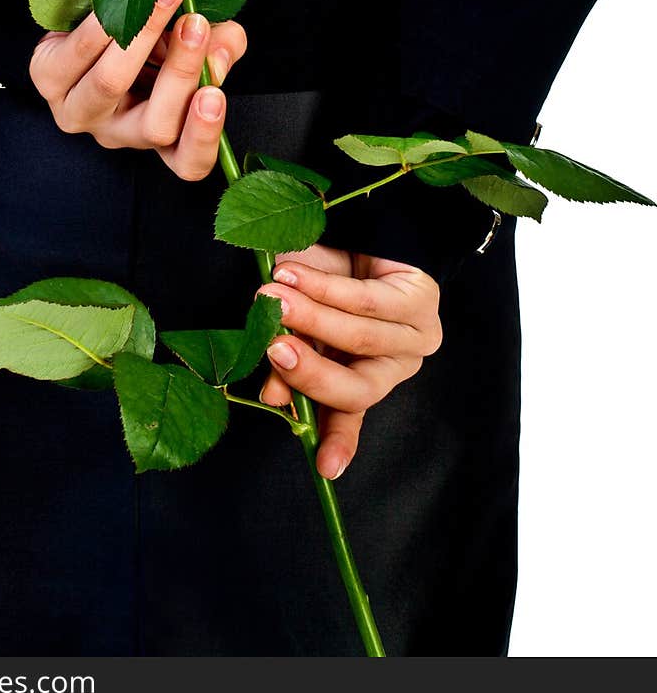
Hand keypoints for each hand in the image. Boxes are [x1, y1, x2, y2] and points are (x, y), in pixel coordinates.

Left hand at [28, 0, 246, 180]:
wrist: (91, 15)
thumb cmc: (151, 40)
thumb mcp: (196, 43)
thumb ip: (221, 46)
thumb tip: (222, 45)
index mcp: (161, 132)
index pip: (187, 161)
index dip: (203, 136)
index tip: (214, 96)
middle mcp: (119, 133)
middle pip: (154, 125)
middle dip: (180, 71)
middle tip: (195, 25)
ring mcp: (79, 112)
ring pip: (110, 84)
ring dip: (141, 35)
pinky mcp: (47, 79)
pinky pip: (78, 52)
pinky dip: (105, 21)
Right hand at [257, 245, 441, 480]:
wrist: (350, 225)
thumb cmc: (314, 277)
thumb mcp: (293, 324)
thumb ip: (288, 363)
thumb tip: (272, 397)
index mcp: (360, 378)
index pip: (349, 417)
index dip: (338, 442)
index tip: (326, 467)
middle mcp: (392, 365)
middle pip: (358, 387)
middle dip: (310, 371)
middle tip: (273, 347)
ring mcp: (414, 335)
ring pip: (360, 338)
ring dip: (309, 317)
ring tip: (270, 296)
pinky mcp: (422, 298)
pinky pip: (368, 300)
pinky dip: (324, 287)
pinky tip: (292, 273)